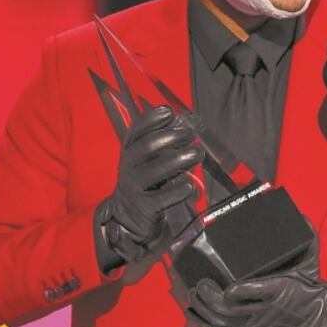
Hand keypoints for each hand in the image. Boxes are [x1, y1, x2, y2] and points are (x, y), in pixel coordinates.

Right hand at [97, 105, 202, 262]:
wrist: (129, 215)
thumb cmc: (145, 180)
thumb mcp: (145, 159)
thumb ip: (161, 144)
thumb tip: (186, 127)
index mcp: (129, 150)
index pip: (136, 129)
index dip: (152, 118)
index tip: (169, 112)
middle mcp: (129, 166)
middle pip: (146, 147)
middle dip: (170, 137)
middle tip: (190, 134)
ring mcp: (135, 186)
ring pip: (155, 171)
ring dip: (179, 160)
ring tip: (197, 154)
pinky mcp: (145, 206)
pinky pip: (162, 198)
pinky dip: (177, 190)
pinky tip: (189, 185)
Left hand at [188, 233, 326, 326]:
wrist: (314, 319)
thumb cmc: (308, 289)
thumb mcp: (310, 263)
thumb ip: (308, 240)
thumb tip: (301, 216)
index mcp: (281, 289)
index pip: (262, 291)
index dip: (244, 292)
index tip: (229, 288)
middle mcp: (265, 308)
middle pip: (237, 310)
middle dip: (216, 299)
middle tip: (202, 284)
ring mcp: (255, 320)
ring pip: (228, 320)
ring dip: (208, 309)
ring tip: (195, 294)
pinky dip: (208, 322)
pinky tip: (195, 311)